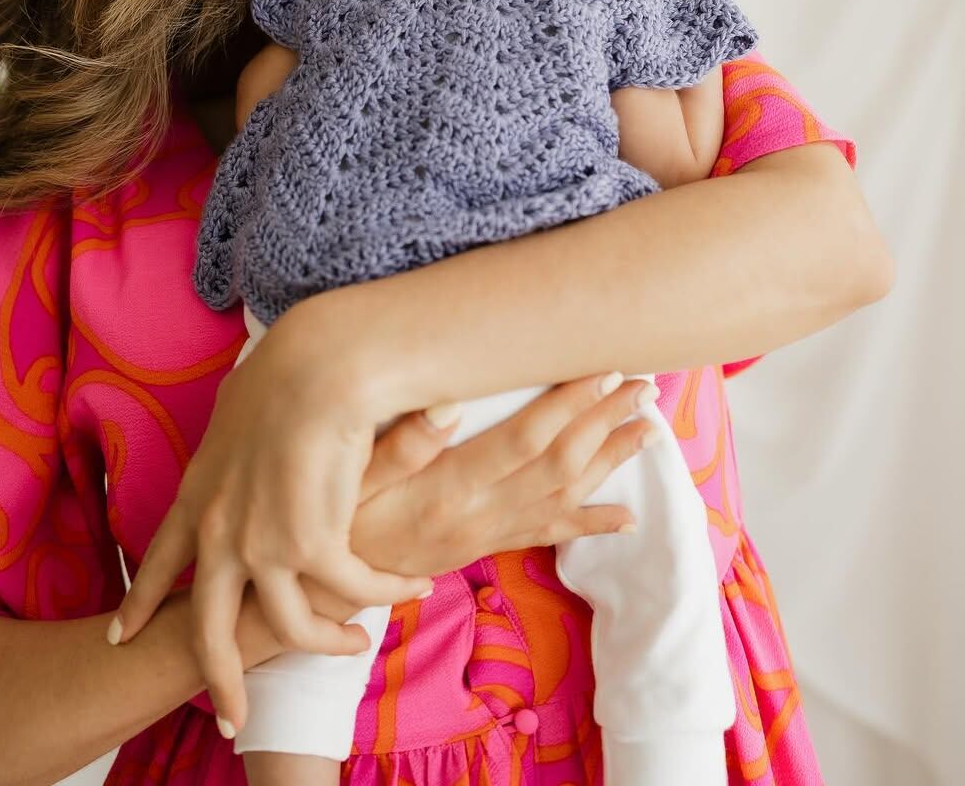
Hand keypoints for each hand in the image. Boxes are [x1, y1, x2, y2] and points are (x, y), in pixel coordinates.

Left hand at [113, 336, 431, 666]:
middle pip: (207, 628)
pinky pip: (351, 589)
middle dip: (216, 680)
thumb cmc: (290, 367)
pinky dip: (383, 592)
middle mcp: (221, 529)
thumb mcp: (239, 410)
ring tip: (355, 642)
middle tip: (228, 716)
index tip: (121, 634)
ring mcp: (263, 543)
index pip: (158, 559)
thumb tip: (242, 433)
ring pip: (289, 625)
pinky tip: (407, 586)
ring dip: (327, 641)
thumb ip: (235, 441)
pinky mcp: (313, 544)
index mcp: (199, 492)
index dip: (141, 601)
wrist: (319, 363)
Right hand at [222, 370, 655, 732]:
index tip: (604, 369)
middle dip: (605, 422)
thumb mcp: (345, 483)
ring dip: (610, 460)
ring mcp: (485, 534)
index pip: (524, 439)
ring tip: (649, 429)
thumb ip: (399, 447)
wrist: (315, 594)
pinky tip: (625, 515)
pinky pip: (547, 535)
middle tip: (646, 386)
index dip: (568, 403)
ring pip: (564, 495)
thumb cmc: (326, 524)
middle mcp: (478, 514)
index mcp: (449, 488)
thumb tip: (448, 404)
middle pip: (559, 463)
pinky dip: (590, 522)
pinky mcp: (482, 547)